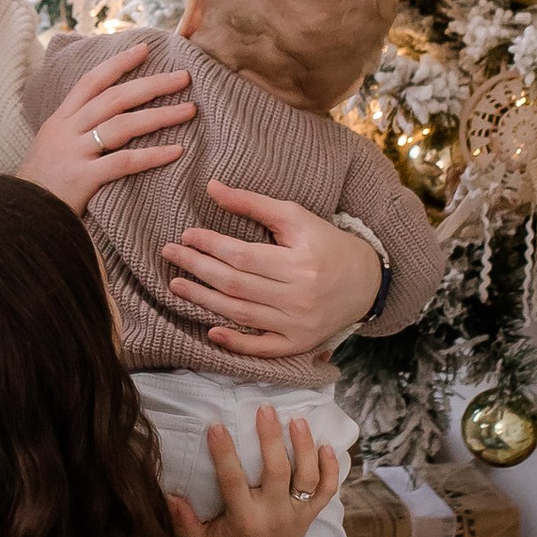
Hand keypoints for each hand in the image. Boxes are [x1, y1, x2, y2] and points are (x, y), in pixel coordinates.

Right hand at [18, 43, 195, 214]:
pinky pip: (124, 162)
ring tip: (189, 111)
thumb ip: (75, 128)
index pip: (91, 81)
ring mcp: (74, 152)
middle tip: (183, 77)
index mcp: (60, 119)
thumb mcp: (51, 145)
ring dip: (159, 115)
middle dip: (151, 84)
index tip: (145, 49)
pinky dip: (152, 155)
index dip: (118, 63)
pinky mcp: (82, 178)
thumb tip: (107, 115)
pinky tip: (176, 151)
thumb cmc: (40, 182)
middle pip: (114, 98)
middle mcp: (67, 130)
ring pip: (122, 125)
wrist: (19, 212)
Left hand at [163, 186, 380, 365]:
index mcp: (300, 262)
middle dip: (198, 269)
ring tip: (176, 286)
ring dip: (204, 301)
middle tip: (170, 255)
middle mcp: (299, 296)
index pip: (243, 255)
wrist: (366, 282)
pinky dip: (236, 343)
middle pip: (236, 284)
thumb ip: (253, 203)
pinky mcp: (298, 344)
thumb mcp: (295, 217)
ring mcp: (298, 324)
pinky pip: (262, 348)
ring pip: (241, 314)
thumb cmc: (326, 243)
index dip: (210, 246)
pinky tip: (210, 332)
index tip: (186, 235)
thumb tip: (211, 188)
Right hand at [168, 403, 342, 536]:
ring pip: (307, 476)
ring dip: (304, 446)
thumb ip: (184, 522)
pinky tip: (327, 445)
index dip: (225, 453)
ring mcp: (297, 514)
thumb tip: (167, 495)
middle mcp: (273, 514)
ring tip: (298, 420)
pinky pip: (327, 490)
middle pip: (277, 471)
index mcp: (244, 520)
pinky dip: (331, 467)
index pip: (234, 482)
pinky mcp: (311, 514)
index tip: (216, 427)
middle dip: (271, 438)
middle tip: (265, 410)